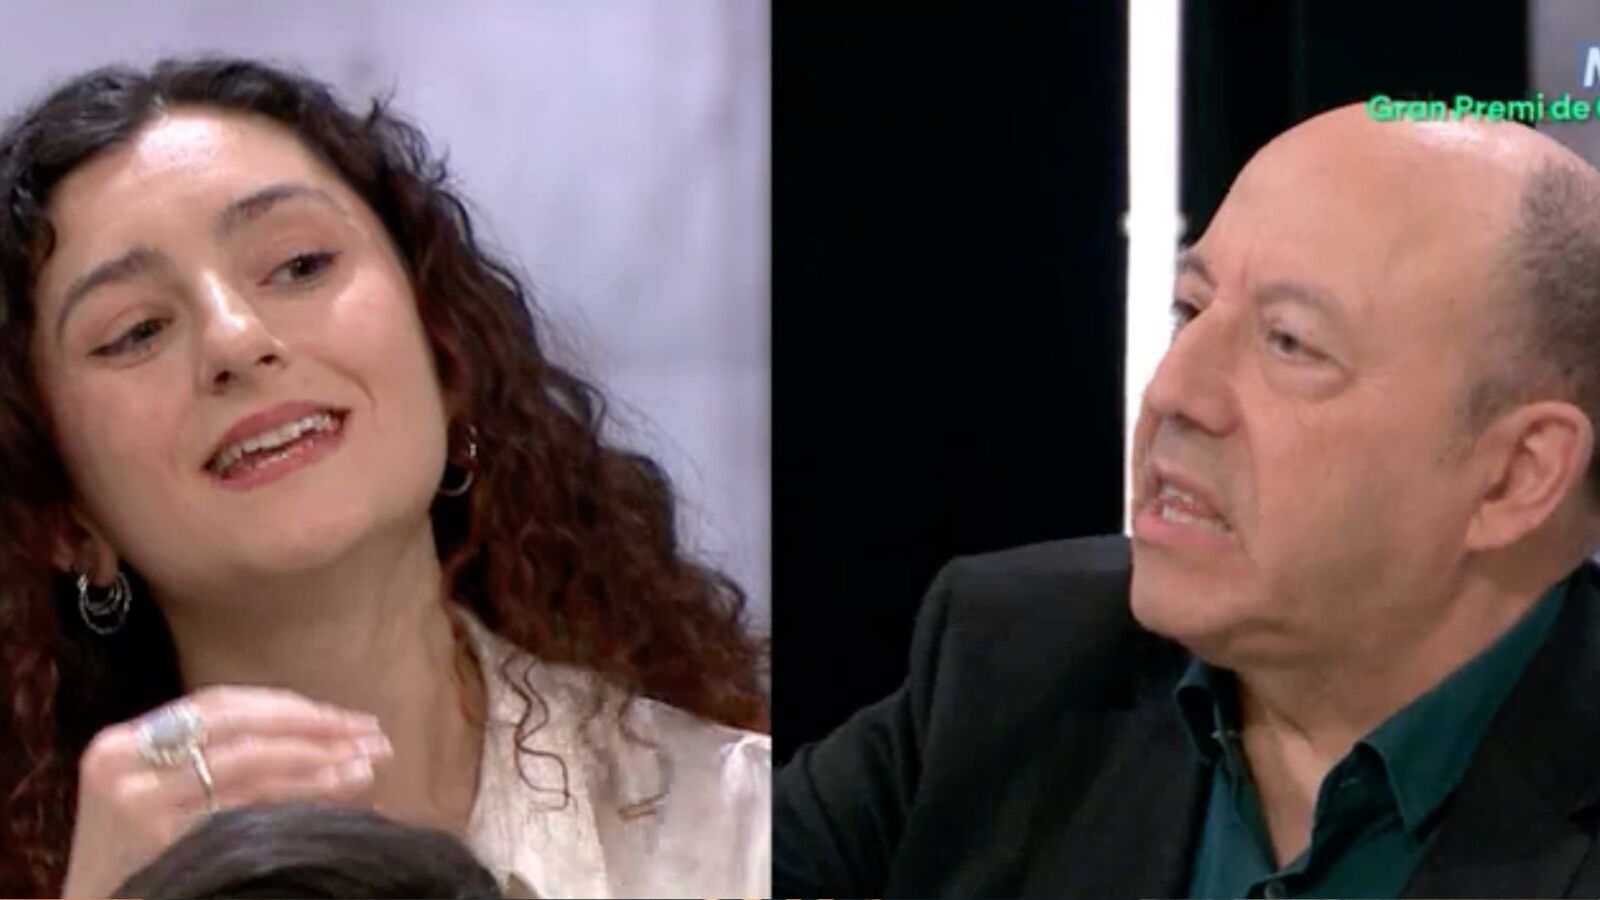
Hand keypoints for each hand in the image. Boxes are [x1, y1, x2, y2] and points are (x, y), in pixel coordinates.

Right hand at [57, 685, 392, 898]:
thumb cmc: (137, 863)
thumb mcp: (161, 797)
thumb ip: (222, 760)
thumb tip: (332, 739)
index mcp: (123, 742)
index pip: (223, 703)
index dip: (291, 707)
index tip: (346, 717)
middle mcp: (126, 763)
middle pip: (243, 726)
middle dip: (316, 727)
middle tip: (373, 734)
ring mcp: (140, 802)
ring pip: (253, 764)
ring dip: (322, 760)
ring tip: (371, 763)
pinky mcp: (162, 840)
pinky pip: (250, 807)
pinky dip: (303, 795)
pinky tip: (342, 793)